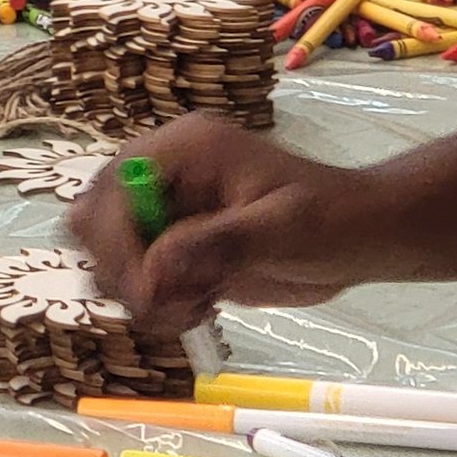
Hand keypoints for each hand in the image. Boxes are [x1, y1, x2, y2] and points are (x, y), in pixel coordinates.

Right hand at [66, 115, 381, 328]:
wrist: (362, 238)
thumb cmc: (333, 221)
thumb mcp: (284, 229)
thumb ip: (220, 244)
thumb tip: (155, 269)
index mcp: (185, 149)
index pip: (113, 188)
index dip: (118, 243)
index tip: (152, 293)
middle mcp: (164, 175)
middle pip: (95, 221)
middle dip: (124, 272)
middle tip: (173, 302)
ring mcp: (167, 213)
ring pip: (108, 258)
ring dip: (142, 295)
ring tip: (197, 304)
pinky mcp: (175, 248)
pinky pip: (135, 282)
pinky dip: (158, 306)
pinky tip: (203, 307)